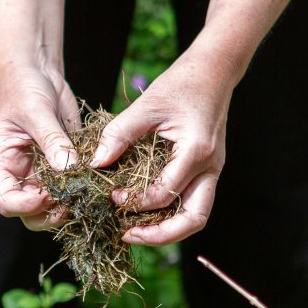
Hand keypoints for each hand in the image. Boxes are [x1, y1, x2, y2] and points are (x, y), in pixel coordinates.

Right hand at [0, 66, 79, 229]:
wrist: (38, 71)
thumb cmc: (24, 86)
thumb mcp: (35, 111)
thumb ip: (52, 140)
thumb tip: (69, 168)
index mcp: (2, 164)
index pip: (6, 201)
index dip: (24, 206)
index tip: (46, 196)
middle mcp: (20, 174)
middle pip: (30, 214)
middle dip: (50, 214)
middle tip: (72, 202)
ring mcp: (42, 172)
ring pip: (53, 206)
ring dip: (70, 205)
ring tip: (87, 193)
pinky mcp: (63, 166)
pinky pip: (72, 187)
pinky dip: (84, 190)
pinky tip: (98, 182)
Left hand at [90, 54, 232, 245]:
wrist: (212, 73)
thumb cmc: (180, 84)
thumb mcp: (145, 106)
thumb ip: (119, 135)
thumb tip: (95, 163)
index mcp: (196, 152)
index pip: (165, 194)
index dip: (135, 201)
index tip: (111, 196)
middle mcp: (210, 168)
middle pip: (193, 220)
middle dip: (160, 235)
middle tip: (127, 235)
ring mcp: (212, 172)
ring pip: (196, 217)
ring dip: (167, 229)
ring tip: (135, 231)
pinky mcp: (207, 171)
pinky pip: (192, 203)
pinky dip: (170, 213)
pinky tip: (145, 212)